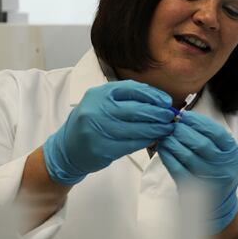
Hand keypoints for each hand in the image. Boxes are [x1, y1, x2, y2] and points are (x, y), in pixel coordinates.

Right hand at [43, 80, 174, 184]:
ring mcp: (98, 130)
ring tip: (167, 128)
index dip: (153, 95)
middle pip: (137, 110)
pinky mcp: (102, 148)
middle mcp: (97, 109)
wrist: (67, 148)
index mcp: (100, 94)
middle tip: (170, 116)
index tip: (166, 101)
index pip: (132, 90)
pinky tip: (154, 139)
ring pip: (136, 129)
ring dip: (156, 129)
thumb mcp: (103, 102)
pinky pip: (131, 144)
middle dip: (158, 113)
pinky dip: (146, 141)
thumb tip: (161, 102)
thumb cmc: (92, 122)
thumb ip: (128, 99)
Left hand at [157, 111, 237, 233]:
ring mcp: (209, 179)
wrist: (219, 203)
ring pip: (187, 156)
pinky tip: (163, 148)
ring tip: (166, 135)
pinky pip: (177, 169)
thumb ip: (211, 137)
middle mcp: (223, 166)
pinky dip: (168, 157)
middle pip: (201, 144)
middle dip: (183, 131)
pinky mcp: (193, 188)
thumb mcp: (225, 154)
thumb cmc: (219, 171)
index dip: (198, 122)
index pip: (216, 133)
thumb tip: (186, 119)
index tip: (185, 116)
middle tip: (173, 125)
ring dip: (173, 142)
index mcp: (233, 154)